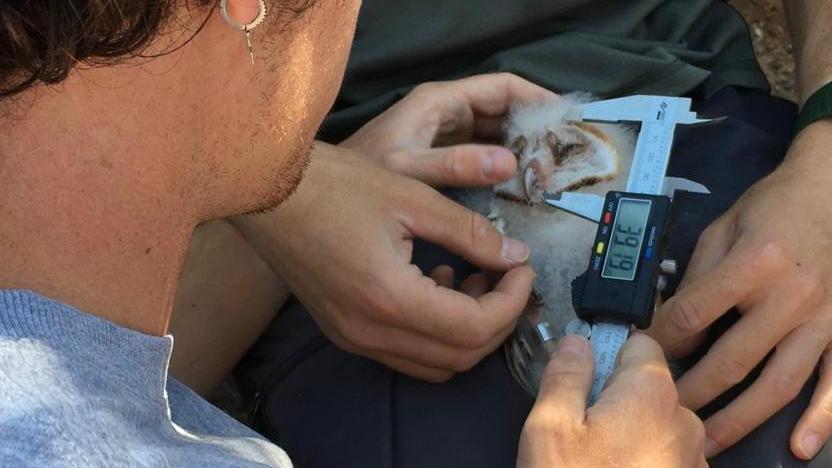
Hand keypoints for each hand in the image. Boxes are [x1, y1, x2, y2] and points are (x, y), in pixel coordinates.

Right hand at [233, 144, 534, 381]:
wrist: (267, 192)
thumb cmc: (334, 185)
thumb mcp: (413, 198)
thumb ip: (471, 232)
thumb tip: (514, 254)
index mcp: (390, 298)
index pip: (475, 329)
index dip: (512, 301)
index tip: (523, 267)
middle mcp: (370, 331)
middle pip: (460, 358)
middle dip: (498, 322)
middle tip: (508, 277)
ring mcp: (353, 337)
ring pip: (434, 364)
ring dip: (467, 332)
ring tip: (475, 279)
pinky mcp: (344, 331)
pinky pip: (405, 352)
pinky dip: (435, 332)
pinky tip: (438, 283)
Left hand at [341, 73, 554, 185]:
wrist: (315, 195)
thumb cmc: (358, 176)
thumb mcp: (409, 171)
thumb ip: (456, 167)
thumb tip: (509, 164)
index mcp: (440, 103)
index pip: (503, 88)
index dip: (539, 100)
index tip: (570, 123)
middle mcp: (444, 115)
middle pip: (504, 113)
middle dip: (535, 133)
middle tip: (566, 162)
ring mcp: (442, 138)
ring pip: (495, 137)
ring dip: (522, 155)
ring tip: (551, 180)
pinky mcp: (438, 162)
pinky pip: (481, 160)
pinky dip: (502, 173)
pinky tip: (518, 195)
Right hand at [517, 334, 705, 467]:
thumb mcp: (549, 428)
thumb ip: (565, 375)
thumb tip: (578, 341)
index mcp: (652, 393)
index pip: (640, 342)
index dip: (608, 349)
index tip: (583, 371)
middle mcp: (685, 420)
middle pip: (649, 386)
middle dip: (616, 396)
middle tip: (580, 425)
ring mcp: (693, 460)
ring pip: (658, 423)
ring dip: (631, 431)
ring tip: (596, 460)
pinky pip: (666, 456)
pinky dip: (644, 459)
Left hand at [649, 120, 831, 458]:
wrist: (831, 190)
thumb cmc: (774, 207)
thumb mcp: (722, 228)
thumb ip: (695, 274)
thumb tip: (665, 317)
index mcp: (754, 263)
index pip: (693, 315)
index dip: (661, 341)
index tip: (642, 357)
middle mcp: (790, 296)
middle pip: (730, 360)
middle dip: (690, 392)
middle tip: (664, 415)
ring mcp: (822, 319)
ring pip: (776, 384)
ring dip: (739, 419)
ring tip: (707, 444)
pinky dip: (819, 418)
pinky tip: (799, 445)